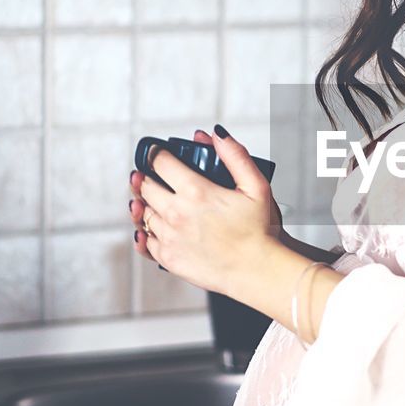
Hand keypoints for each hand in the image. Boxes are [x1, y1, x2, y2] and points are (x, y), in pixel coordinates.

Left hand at [128, 126, 283, 294]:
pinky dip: (144, 231)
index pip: (160, 162)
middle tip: (151, 175)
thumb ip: (235, 156)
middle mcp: (176, 213)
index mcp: (195, 191)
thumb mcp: (256, 185)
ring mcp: (169, 237)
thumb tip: (215, 134)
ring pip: (143, 212)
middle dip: (146, 177)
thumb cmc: (260, 229)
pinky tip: (150, 226)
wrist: (258, 270)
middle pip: (145, 186)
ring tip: (152, 199)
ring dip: (145, 203)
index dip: (156, 153)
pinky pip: (145, 241)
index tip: (157, 153)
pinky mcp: (168, 258)